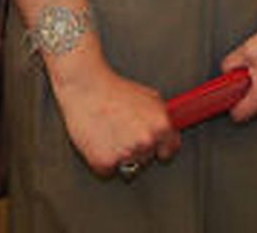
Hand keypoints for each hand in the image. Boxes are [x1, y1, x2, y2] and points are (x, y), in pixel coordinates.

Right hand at [52, 58, 180, 177]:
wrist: (86, 87)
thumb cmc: (114, 90)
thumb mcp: (150, 97)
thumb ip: (162, 117)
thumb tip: (168, 131)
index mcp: (161, 126)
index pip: (170, 150)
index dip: (161, 147)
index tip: (154, 146)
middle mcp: (146, 142)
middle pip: (146, 158)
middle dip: (137, 148)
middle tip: (123, 130)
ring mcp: (126, 154)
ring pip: (127, 166)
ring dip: (120, 155)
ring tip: (110, 133)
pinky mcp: (105, 162)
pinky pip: (108, 170)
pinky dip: (103, 160)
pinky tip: (99, 141)